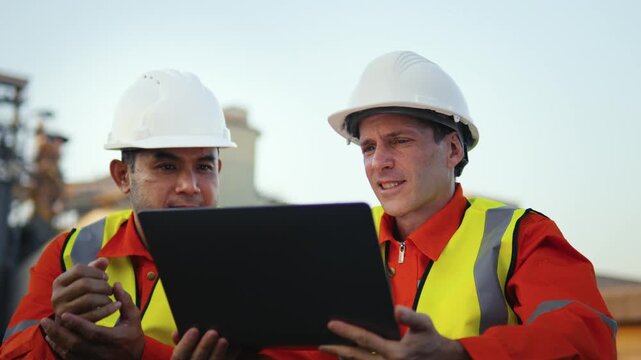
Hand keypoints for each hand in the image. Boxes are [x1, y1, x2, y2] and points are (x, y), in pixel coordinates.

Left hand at [41, 282, 143, 359]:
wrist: (133, 358)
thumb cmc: (132, 336)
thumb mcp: (133, 319)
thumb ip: (125, 302)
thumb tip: (116, 285)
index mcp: (116, 339)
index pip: (94, 332)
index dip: (78, 324)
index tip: (64, 313)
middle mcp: (103, 352)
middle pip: (77, 344)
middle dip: (59, 333)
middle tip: (45, 321)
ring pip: (70, 353)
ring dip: (56, 340)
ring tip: (47, 328)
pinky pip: (69, 358)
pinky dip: (59, 349)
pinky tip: (52, 339)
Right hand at [51, 257, 119, 321]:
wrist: (72, 322)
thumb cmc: (81, 296)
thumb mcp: (85, 281)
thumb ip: (94, 269)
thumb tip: (104, 260)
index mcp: (59, 282)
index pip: (79, 269)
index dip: (96, 271)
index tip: (105, 277)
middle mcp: (57, 296)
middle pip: (84, 284)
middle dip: (102, 285)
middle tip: (110, 289)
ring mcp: (63, 311)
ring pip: (89, 299)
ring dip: (105, 297)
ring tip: (110, 298)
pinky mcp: (72, 325)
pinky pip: (94, 315)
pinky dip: (108, 309)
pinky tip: (116, 306)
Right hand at [171, 328, 230, 359]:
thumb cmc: (196, 349)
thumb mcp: (187, 346)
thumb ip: (182, 340)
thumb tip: (177, 333)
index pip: (178, 357)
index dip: (185, 344)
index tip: (194, 329)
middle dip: (204, 347)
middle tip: (213, 332)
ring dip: (217, 355)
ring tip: (224, 340)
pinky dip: (229, 357)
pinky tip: (235, 347)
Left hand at [319, 305, 468, 359]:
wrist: (443, 359)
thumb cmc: (430, 340)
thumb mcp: (424, 325)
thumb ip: (411, 317)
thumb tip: (397, 310)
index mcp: (395, 352)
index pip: (365, 340)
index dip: (347, 332)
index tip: (332, 325)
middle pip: (357, 357)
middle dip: (338, 350)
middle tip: (322, 345)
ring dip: (346, 358)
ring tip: (332, 350)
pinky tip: (348, 357)